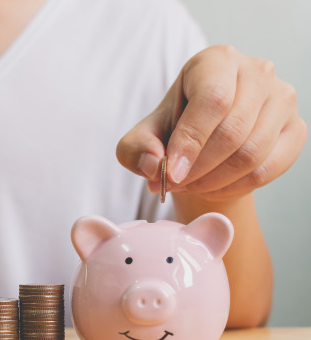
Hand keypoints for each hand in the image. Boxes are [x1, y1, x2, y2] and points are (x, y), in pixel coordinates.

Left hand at [116, 45, 306, 200]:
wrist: (205, 141)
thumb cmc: (172, 131)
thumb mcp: (142, 137)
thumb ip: (136, 149)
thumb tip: (153, 164)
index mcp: (216, 60)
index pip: (212, 100)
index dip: (190, 141)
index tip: (171, 173)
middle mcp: (256, 72)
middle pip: (232, 131)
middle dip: (198, 168)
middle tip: (174, 184)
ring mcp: (282, 99)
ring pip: (252, 153)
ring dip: (214, 181)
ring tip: (189, 186)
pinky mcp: (295, 129)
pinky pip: (268, 169)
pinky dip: (235, 187)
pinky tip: (213, 188)